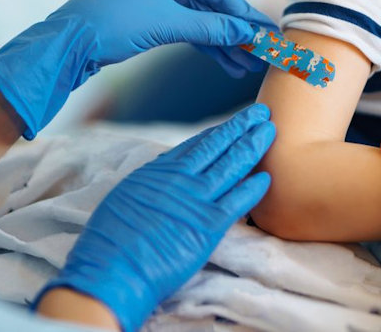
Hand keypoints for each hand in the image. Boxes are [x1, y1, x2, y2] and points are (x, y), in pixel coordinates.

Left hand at [0, 0, 274, 138]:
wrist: (65, 48)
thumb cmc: (110, 24)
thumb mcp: (166, 23)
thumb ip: (210, 27)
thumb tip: (246, 33)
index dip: (238, 9)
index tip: (261, 27)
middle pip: (204, 4)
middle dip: (231, 30)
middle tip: (260, 47)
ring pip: (194, 20)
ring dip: (219, 43)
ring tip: (245, 65)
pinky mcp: (142, 20)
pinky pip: (181, 30)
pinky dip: (201, 46)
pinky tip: (223, 62)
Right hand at [32, 104, 275, 330]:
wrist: (112, 269)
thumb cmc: (110, 241)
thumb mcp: (126, 198)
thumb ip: (150, 184)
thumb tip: (160, 179)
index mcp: (159, 171)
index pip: (197, 145)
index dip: (219, 132)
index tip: (234, 122)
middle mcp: (179, 179)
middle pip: (218, 147)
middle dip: (242, 127)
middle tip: (262, 112)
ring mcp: (196, 200)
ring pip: (232, 166)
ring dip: (253, 146)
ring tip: (269, 131)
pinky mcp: (208, 225)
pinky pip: (238, 201)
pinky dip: (254, 188)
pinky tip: (267, 177)